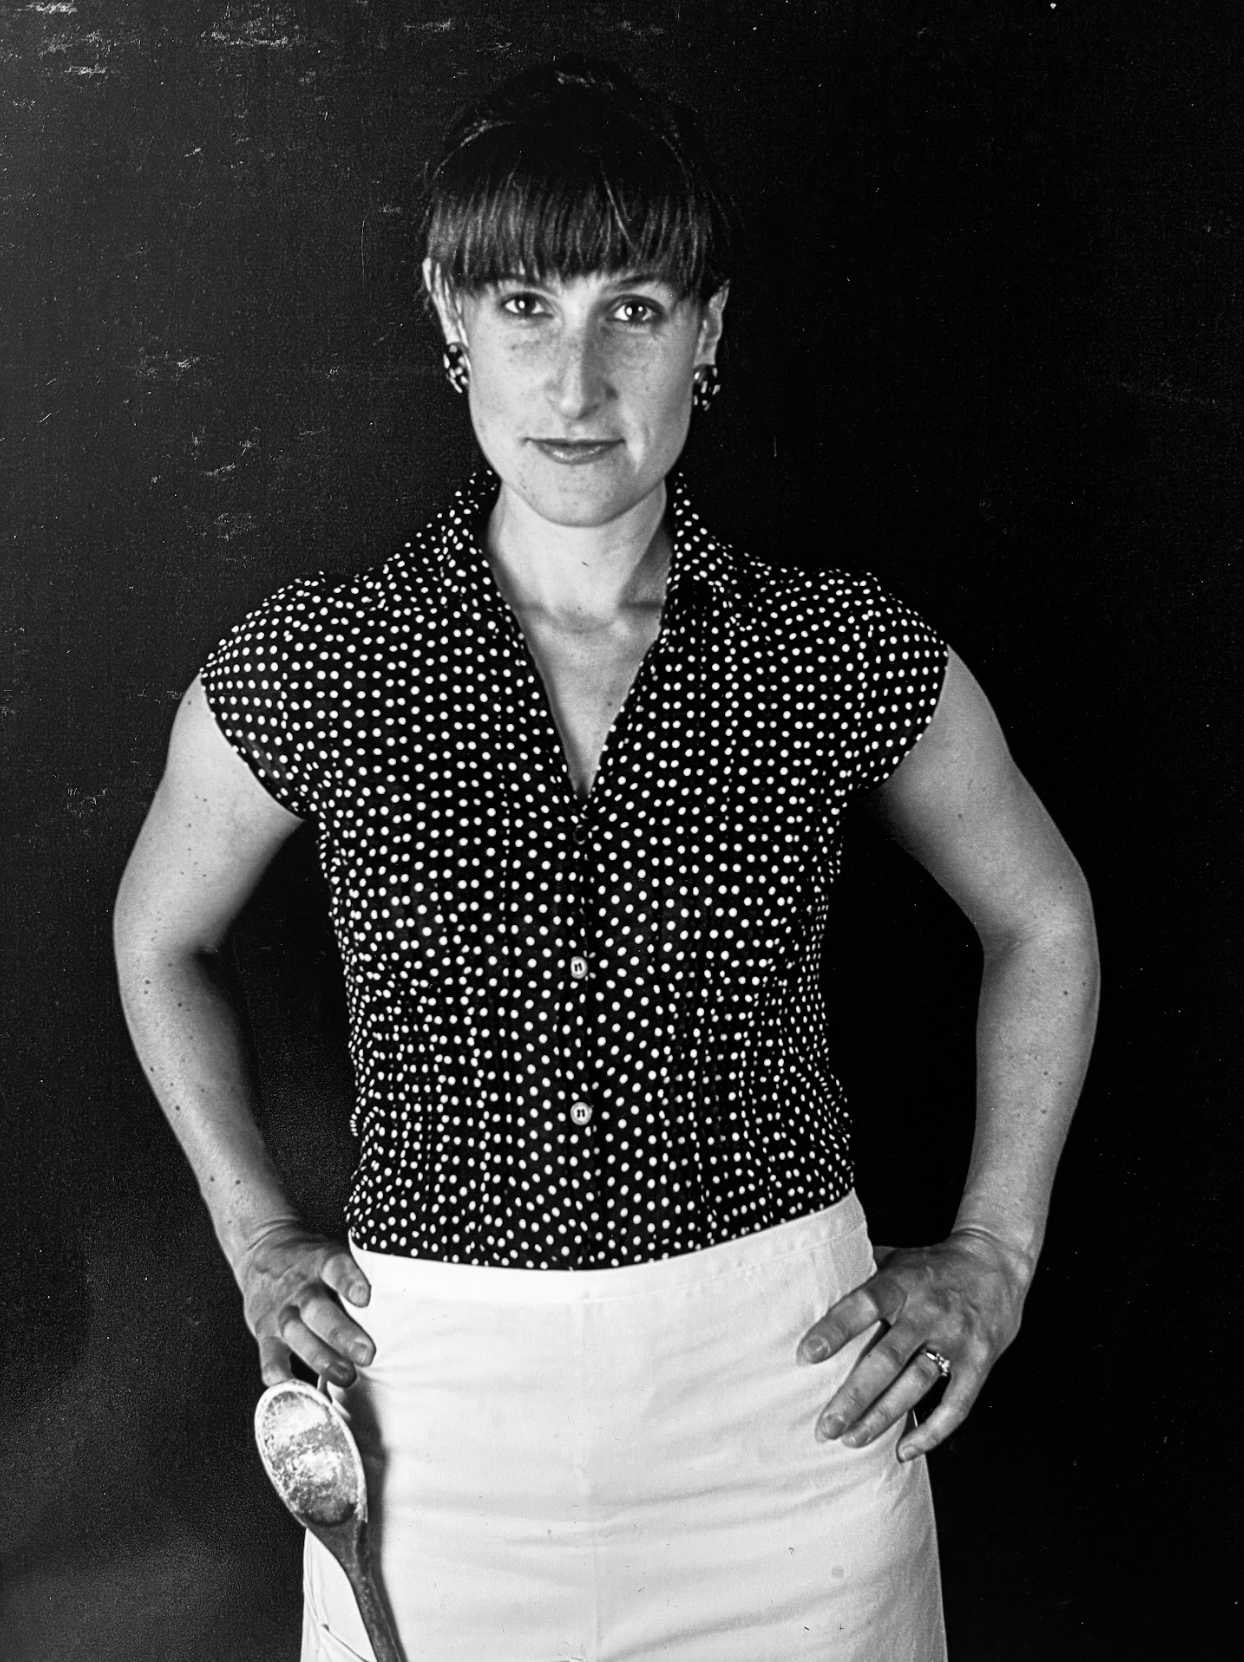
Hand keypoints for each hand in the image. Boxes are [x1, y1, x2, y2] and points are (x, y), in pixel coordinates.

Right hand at [233, 1221, 374, 1387]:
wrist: (260, 1252)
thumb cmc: (310, 1260)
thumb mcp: (331, 1251)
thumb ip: (359, 1270)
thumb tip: (403, 1289)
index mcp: (319, 1262)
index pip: (334, 1267)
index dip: (348, 1281)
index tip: (365, 1297)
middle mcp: (298, 1289)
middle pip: (317, 1310)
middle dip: (341, 1334)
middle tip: (367, 1354)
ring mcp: (279, 1313)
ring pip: (297, 1336)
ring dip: (322, 1359)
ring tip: (346, 1377)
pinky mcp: (264, 1336)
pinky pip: (270, 1361)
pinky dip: (284, 1380)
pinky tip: (301, 1393)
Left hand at [796, 1228, 1031, 1459]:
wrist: (997, 1263)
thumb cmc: (934, 1265)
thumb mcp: (897, 1258)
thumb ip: (860, 1272)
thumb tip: (809, 1279)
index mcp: (902, 1283)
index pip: (864, 1305)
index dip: (836, 1330)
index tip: (807, 1355)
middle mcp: (928, 1311)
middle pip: (887, 1358)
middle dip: (854, 1395)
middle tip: (825, 1425)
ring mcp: (956, 1339)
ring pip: (916, 1385)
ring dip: (883, 1417)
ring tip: (852, 1440)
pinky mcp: (979, 1362)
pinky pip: (956, 1405)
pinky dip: (932, 1431)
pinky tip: (904, 1450)